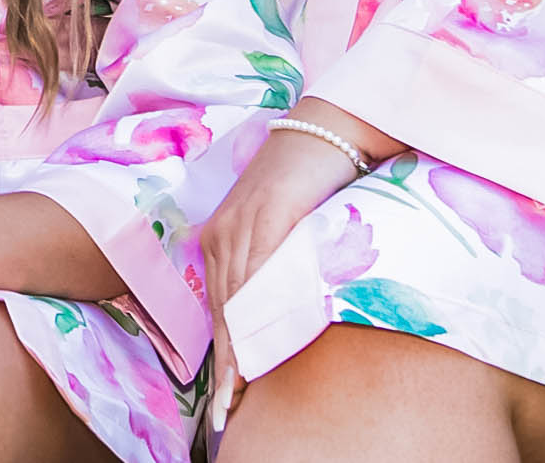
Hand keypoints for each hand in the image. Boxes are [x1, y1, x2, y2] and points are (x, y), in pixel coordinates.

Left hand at [197, 104, 393, 432]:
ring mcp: (241, 224)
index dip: (224, 361)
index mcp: (221, 241)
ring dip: (240, 351)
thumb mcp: (287, 234)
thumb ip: (275, 269)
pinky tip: (262, 340)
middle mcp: (222, 235)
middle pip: (223, 314)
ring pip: (237, 300)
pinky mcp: (267, 214)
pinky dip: (259, 310)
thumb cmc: (312, 185)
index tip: (225, 403)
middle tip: (227, 413)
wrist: (325, 130)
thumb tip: (282, 320)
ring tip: (241, 393)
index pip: (220, 312)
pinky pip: (260, 271)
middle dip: (227, 368)